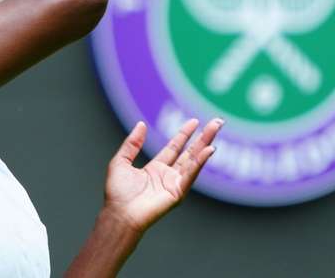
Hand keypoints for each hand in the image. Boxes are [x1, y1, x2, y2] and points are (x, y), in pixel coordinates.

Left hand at [103, 118, 223, 233]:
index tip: (194, 121)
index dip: (184, 134)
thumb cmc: (117, 193)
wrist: (119, 213)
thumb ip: (132, 143)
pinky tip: (208, 150)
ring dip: (206, 144)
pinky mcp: (178, 193)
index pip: (174, 148)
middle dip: (203, 137)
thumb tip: (142, 124)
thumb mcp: (121, 161)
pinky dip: (200, 162)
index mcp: (156, 168)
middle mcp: (168, 175)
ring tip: (216, 128)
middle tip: (217, 122)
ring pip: (194, 160)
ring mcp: (175, 184)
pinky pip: (190, 174)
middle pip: (189, 152)